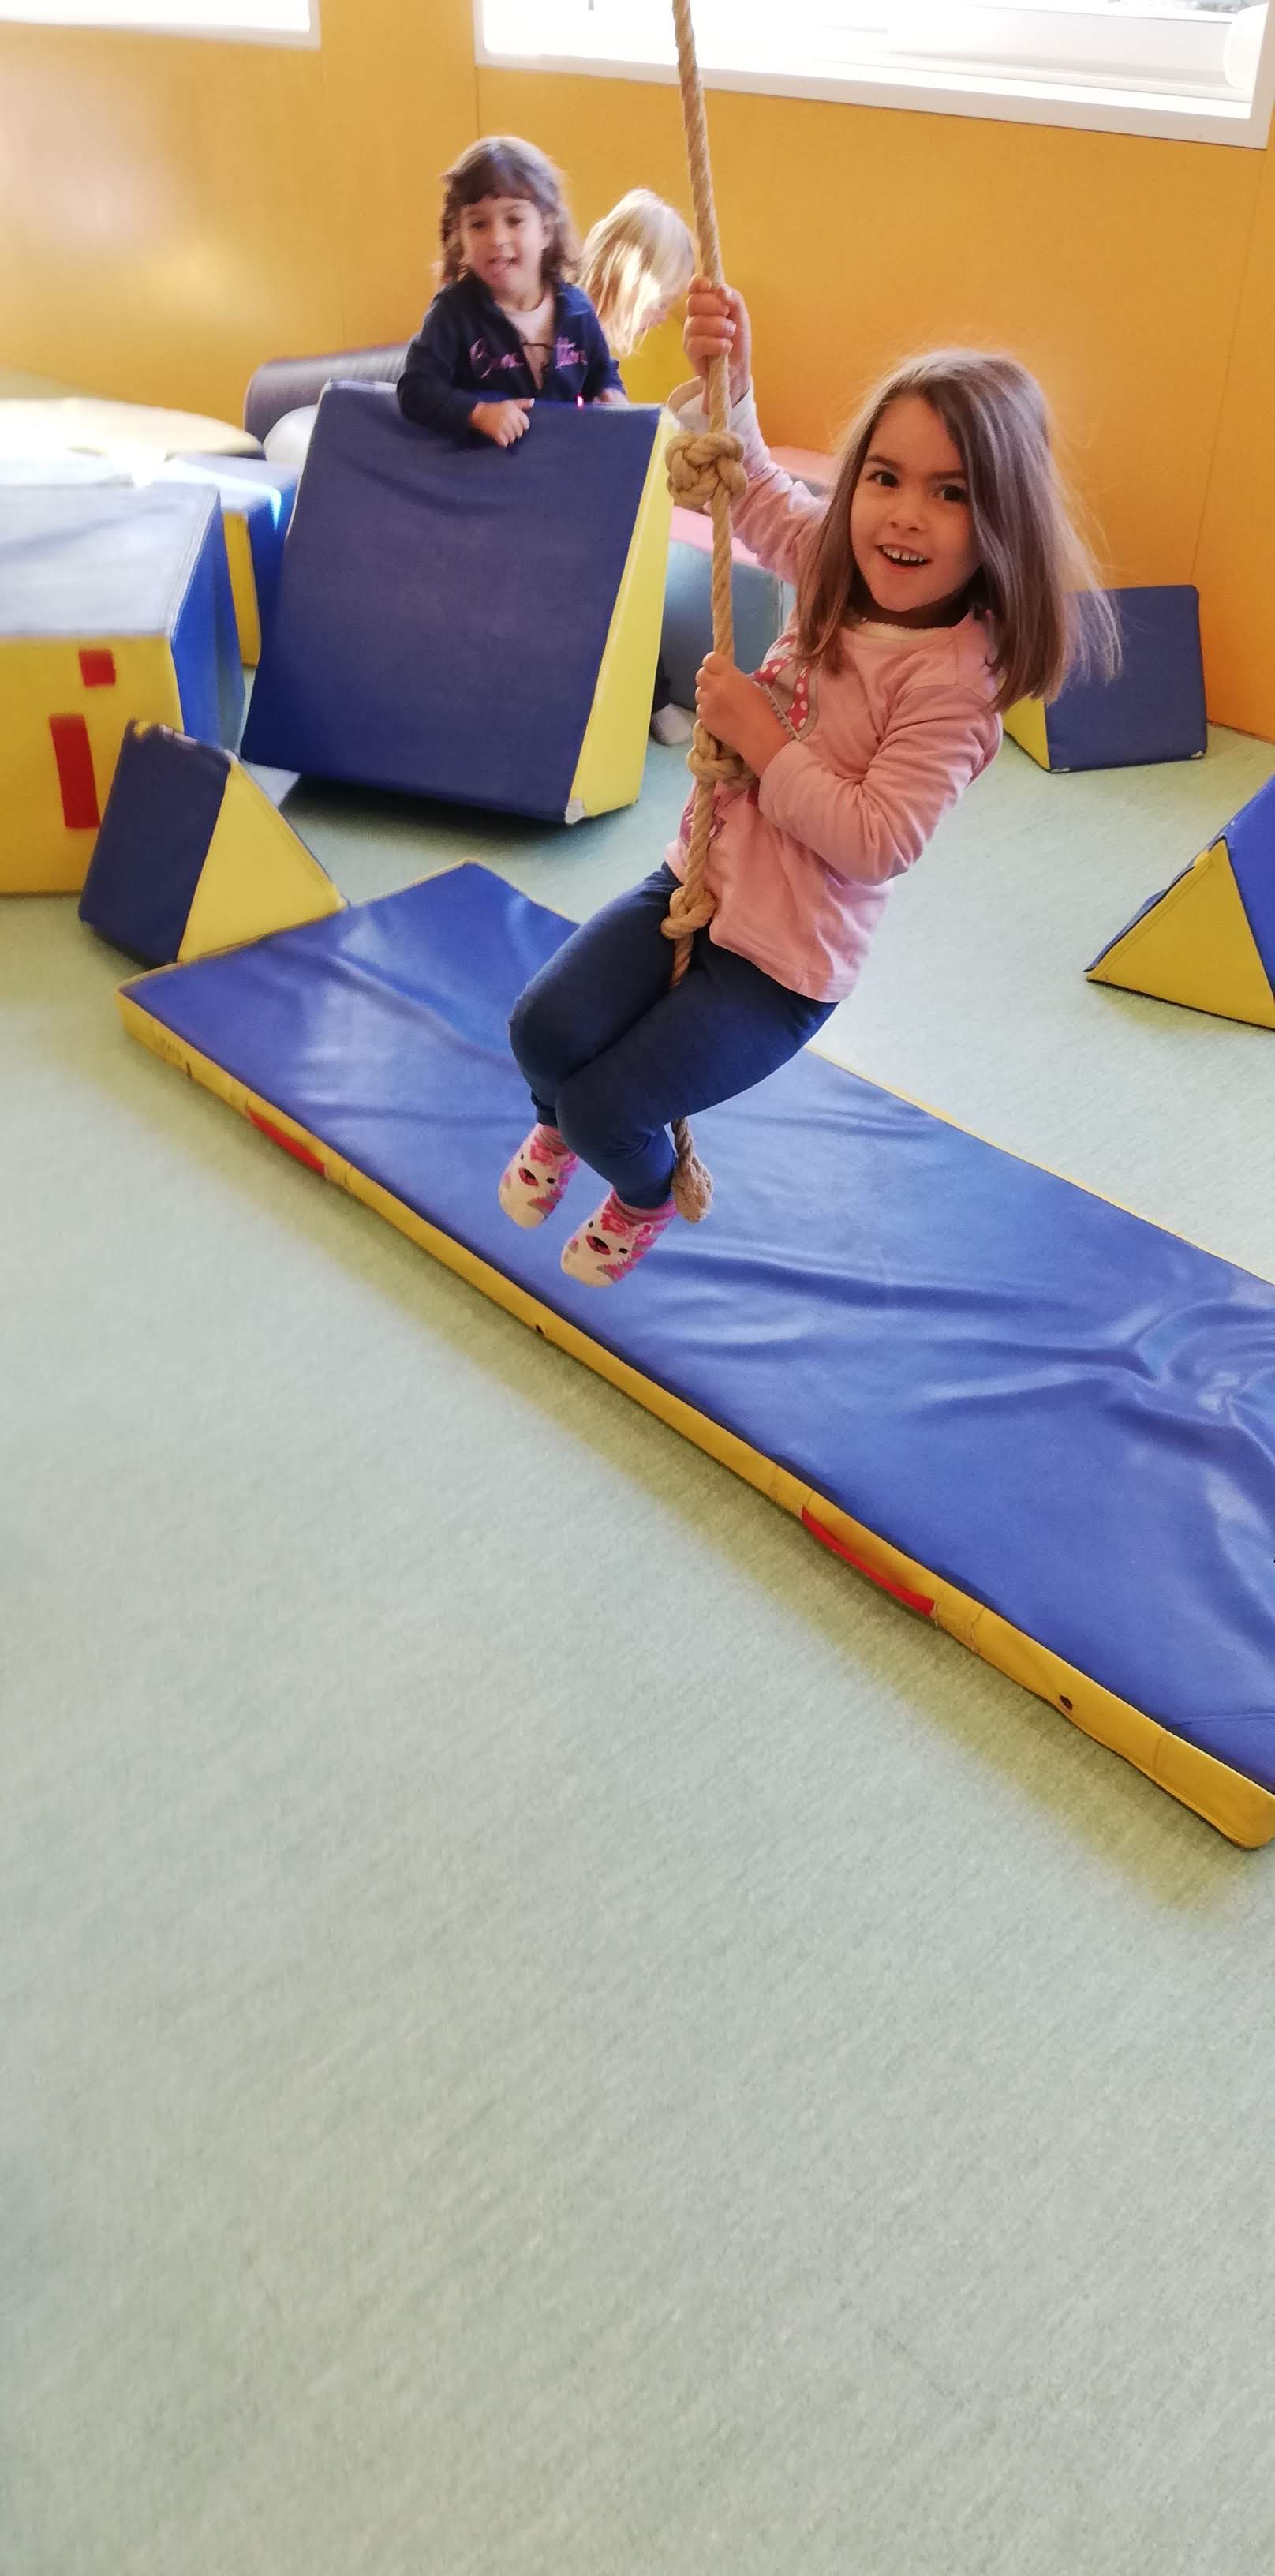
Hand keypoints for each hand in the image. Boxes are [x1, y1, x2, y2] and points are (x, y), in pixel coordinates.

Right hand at [472, 398, 532, 446]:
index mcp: (513, 410)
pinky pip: (504, 443)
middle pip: (519, 433)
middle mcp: (509, 417)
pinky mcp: (496, 433)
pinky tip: (500, 438)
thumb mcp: (509, 403)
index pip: (526, 424)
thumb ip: (522, 403)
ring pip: (512, 439)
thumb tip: (533, 402)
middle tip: (509, 430)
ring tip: (504, 434)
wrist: (480, 413)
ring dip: (509, 439)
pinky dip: (503, 442)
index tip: (517, 426)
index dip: (523, 426)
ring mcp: (502, 425)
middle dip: (515, 433)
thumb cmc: (496, 408)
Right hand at [683, 279, 751, 405]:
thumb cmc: (737, 340)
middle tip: (727, 314)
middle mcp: (694, 317)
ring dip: (718, 326)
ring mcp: (690, 335)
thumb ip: (733, 298)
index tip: (709, 286)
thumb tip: (721, 289)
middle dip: (713, 305)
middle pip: (693, 302)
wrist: (738, 369)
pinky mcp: (690, 352)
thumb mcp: (741, 315)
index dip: (698, 283)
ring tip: (730, 333)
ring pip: (696, 323)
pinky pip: (697, 343)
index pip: (694, 287)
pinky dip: (714, 343)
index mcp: (705, 304)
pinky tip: (726, 347)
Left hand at [695, 653, 787, 774]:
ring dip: (706, 695)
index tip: (718, 669)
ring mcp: (706, 703)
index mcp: (728, 675)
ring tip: (719, 703)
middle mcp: (714, 687)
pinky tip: (718, 715)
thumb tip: (725, 677)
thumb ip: (733, 677)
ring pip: (699, 692)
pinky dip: (707, 710)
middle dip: (708, 678)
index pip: (709, 659)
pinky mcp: (704, 718)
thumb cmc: (761, 710)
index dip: (713, 664)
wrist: (757, 735)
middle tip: (718, 686)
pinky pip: (700, 709)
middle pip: (700, 675)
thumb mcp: (751, 685)